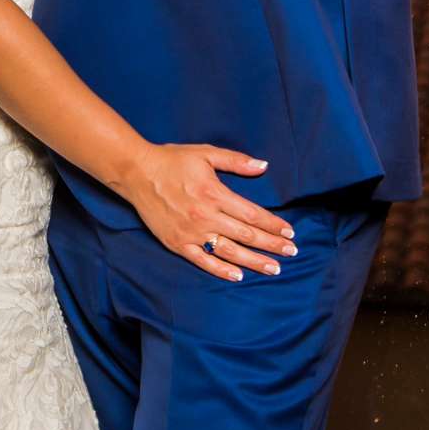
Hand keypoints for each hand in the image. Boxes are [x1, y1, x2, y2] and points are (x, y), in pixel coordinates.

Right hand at [111, 144, 296, 281]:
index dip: (273, 225)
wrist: (137, 172)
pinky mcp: (178, 243)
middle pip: (246, 235)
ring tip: (273, 269)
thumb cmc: (172, 160)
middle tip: (291, 253)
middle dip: (271, 245)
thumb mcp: (205, 154)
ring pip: (229, 251)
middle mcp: (205, 216)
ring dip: (254, 261)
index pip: (252, 214)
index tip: (290, 232)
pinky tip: (238, 275)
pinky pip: (203, 261)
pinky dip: (221, 270)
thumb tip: (263, 166)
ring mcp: (191, 232)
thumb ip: (236, 161)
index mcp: (214, 193)